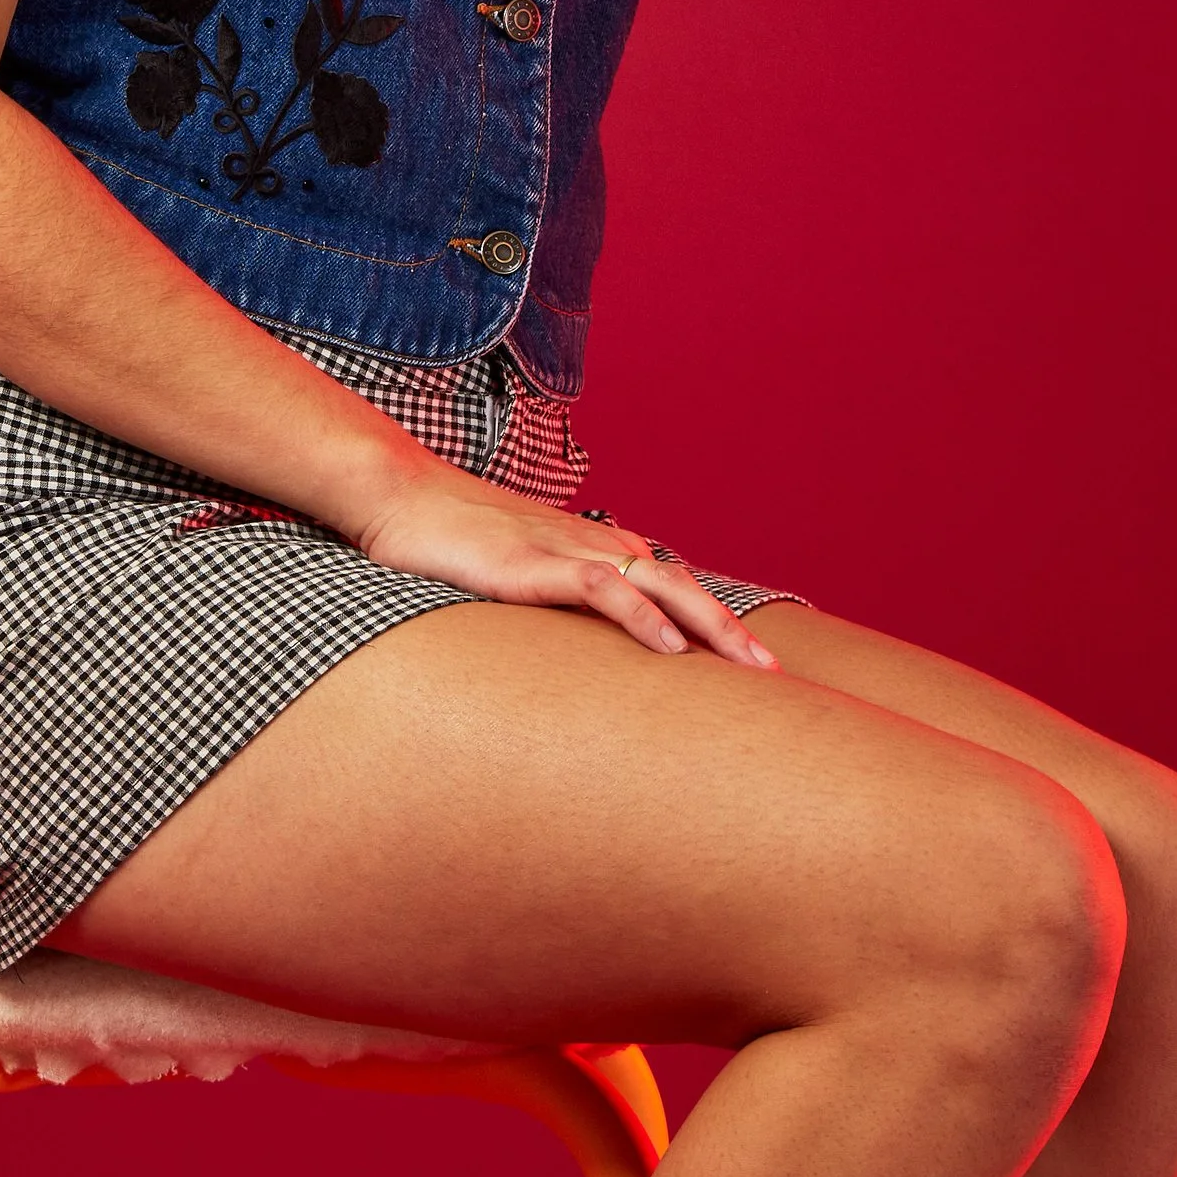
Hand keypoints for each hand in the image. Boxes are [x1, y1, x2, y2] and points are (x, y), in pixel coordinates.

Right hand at [351, 465, 777, 666]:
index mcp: (594, 549)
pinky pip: (603, 588)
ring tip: (750, 670)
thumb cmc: (451, 541)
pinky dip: (642, 617)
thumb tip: (574, 654)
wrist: (399, 498)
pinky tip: (669, 650)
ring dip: (711, 627)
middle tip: (777, 679)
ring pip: (660, 584)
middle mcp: (595, 545)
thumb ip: (551, 604)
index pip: (672, 584)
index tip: (751, 667)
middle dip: (733, 631)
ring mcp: (568, 551)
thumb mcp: (515, 576)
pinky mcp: (534, 565)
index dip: (714, 623)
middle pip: (683, 585)